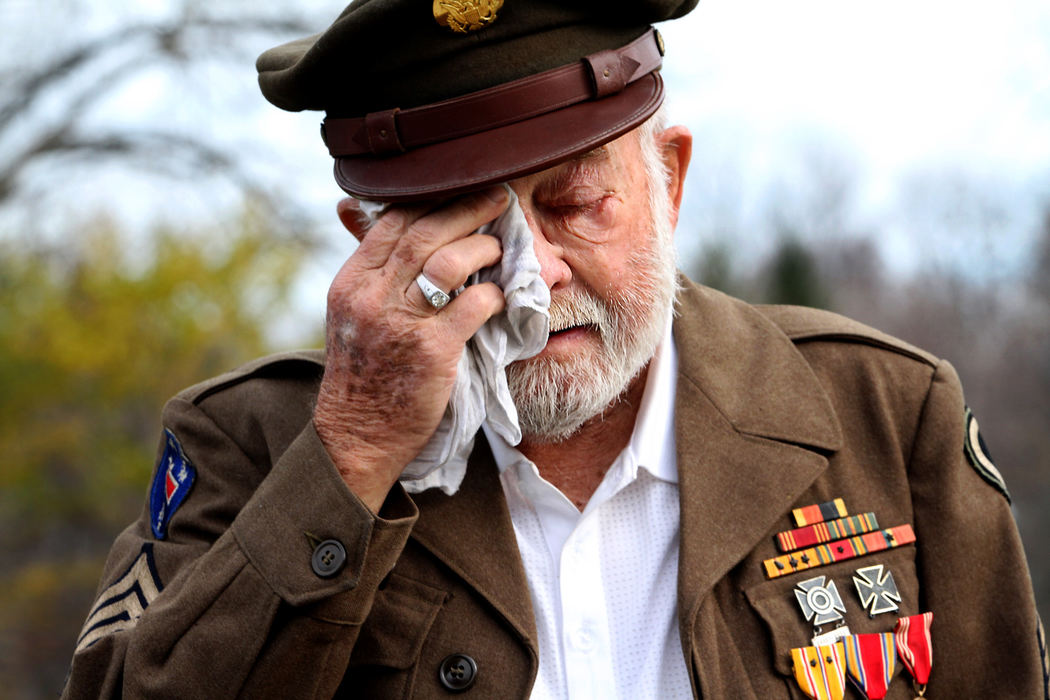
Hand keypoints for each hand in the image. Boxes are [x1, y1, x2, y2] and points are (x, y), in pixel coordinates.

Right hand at [314, 188, 507, 511]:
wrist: (358, 436)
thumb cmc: (364, 374)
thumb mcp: (353, 316)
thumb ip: (373, 273)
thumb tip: (381, 224)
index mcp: (352, 282)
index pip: (393, 221)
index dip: (433, 199)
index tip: (463, 188)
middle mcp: (371, 295)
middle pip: (424, 231)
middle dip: (467, 208)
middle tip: (499, 198)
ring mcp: (399, 322)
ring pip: (449, 262)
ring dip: (483, 248)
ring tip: (502, 249)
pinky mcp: (430, 351)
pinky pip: (473, 305)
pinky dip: (493, 294)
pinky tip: (501, 296)